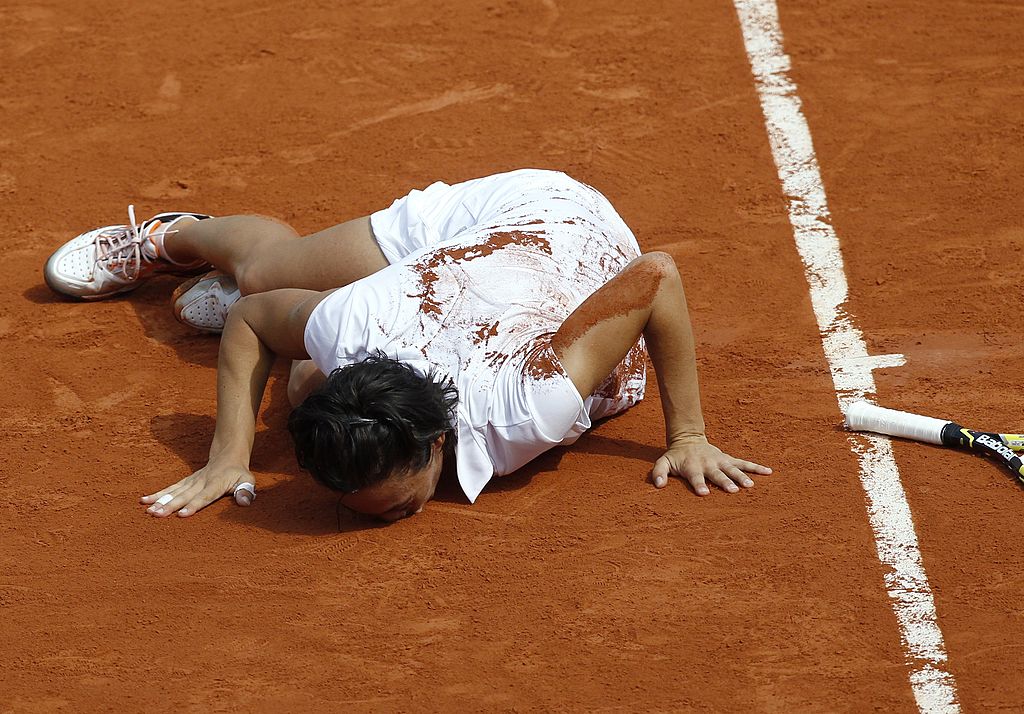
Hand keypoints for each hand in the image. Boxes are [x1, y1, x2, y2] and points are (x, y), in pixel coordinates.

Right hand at [139, 459, 256, 517]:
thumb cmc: (238, 473)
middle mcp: (201, 482)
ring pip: (174, 491)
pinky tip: (144, 500)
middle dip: (170, 505)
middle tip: (156, 514)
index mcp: (216, 483)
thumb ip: (246, 491)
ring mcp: (192, 481)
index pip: (204, 496)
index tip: (181, 514)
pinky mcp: (185, 482)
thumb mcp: (247, 480)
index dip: (193, 505)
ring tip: (147, 510)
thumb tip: (245, 502)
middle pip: (184, 495)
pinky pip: (170, 488)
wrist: (227, 455)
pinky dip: (157, 494)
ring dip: (160, 500)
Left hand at [651, 441, 771, 494]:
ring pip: (733, 469)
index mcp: (692, 466)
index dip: (699, 485)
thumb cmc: (676, 457)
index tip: (704, 493)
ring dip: (742, 476)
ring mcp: (720, 461)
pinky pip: (744, 463)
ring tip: (751, 485)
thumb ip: (658, 473)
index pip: (695, 477)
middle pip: (717, 474)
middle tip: (733, 490)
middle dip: (725, 481)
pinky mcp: (729, 459)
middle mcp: (708, 463)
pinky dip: (756, 467)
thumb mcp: (663, 462)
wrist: (689, 440)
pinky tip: (769, 472)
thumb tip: (658, 486)